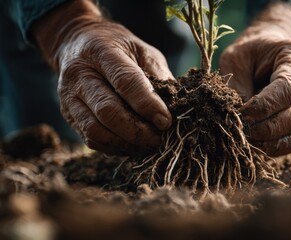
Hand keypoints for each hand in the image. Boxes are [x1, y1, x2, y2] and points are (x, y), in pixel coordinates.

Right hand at [32, 0, 172, 154]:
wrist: (79, 43)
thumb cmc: (120, 48)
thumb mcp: (143, 51)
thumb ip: (158, 75)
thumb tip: (174, 107)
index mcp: (102, 52)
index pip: (125, 82)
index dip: (147, 105)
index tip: (165, 122)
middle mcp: (80, 75)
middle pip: (107, 111)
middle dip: (137, 131)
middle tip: (159, 140)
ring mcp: (69, 97)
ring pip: (95, 130)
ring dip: (124, 143)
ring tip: (147, 145)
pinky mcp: (68, 114)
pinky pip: (90, 139)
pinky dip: (113, 147)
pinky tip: (131, 145)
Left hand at [220, 2, 290, 156]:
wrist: (263, 52)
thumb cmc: (247, 53)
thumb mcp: (235, 58)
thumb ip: (236, 86)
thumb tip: (236, 119)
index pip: (289, 88)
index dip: (264, 106)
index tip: (240, 113)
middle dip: (267, 128)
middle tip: (241, 130)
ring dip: (271, 142)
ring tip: (246, 140)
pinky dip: (275, 148)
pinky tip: (255, 144)